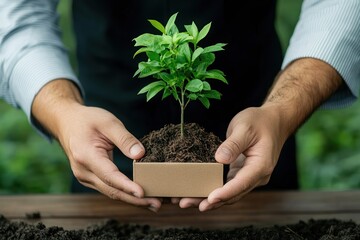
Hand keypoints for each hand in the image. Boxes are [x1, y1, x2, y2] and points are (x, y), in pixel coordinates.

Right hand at [32, 79, 161, 211]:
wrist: (67, 122)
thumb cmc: (87, 120)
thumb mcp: (108, 122)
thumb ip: (125, 139)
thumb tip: (140, 155)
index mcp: (86, 156)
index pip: (109, 175)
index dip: (127, 186)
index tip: (142, 193)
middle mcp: (83, 171)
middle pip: (112, 190)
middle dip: (135, 199)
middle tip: (157, 204)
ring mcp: (85, 177)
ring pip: (111, 193)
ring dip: (132, 199)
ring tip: (154, 203)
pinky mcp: (90, 179)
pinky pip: (109, 189)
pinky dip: (125, 193)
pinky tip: (140, 196)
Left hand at [172, 58, 342, 210]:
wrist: (273, 121)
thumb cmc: (260, 122)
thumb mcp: (244, 128)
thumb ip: (233, 144)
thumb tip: (219, 159)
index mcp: (261, 166)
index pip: (241, 184)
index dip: (224, 193)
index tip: (209, 199)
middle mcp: (257, 176)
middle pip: (232, 194)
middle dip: (210, 201)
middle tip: (186, 203)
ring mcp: (249, 177)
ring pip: (229, 193)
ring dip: (208, 199)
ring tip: (186, 201)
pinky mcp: (242, 174)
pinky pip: (227, 185)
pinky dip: (213, 190)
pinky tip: (197, 192)